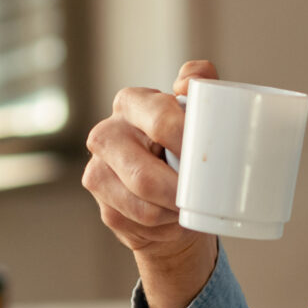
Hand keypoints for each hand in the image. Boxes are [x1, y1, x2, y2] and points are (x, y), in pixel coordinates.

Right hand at [82, 59, 221, 307]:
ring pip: (140, 205)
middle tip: (203, 196)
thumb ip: (201, 84)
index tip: (209, 159)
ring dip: (172, 211)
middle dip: (178, 190)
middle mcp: (107, 134)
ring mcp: (98, 173)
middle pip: (143, 174)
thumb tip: (186, 82)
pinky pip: (138, 223)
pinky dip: (163, 226)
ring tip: (189, 207)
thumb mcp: (200, 113)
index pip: (159, 117)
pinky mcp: (103, 208)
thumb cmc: (189, 148)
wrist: (175, 193)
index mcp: (131, 103)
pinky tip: (172, 218)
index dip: (187, 140)